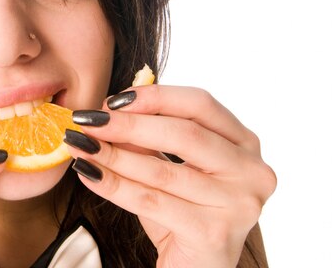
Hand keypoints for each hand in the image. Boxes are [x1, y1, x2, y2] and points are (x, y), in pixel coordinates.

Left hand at [66, 85, 276, 267]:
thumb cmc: (183, 213)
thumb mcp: (167, 167)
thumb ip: (147, 139)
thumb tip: (107, 111)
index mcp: (245, 144)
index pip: (201, 104)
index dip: (155, 97)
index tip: (114, 99)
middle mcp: (251, 171)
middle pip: (184, 134)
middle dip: (129, 124)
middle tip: (89, 120)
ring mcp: (238, 204)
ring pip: (162, 170)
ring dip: (113, 154)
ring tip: (80, 144)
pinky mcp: (213, 234)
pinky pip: (150, 201)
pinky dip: (113, 185)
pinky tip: (88, 173)